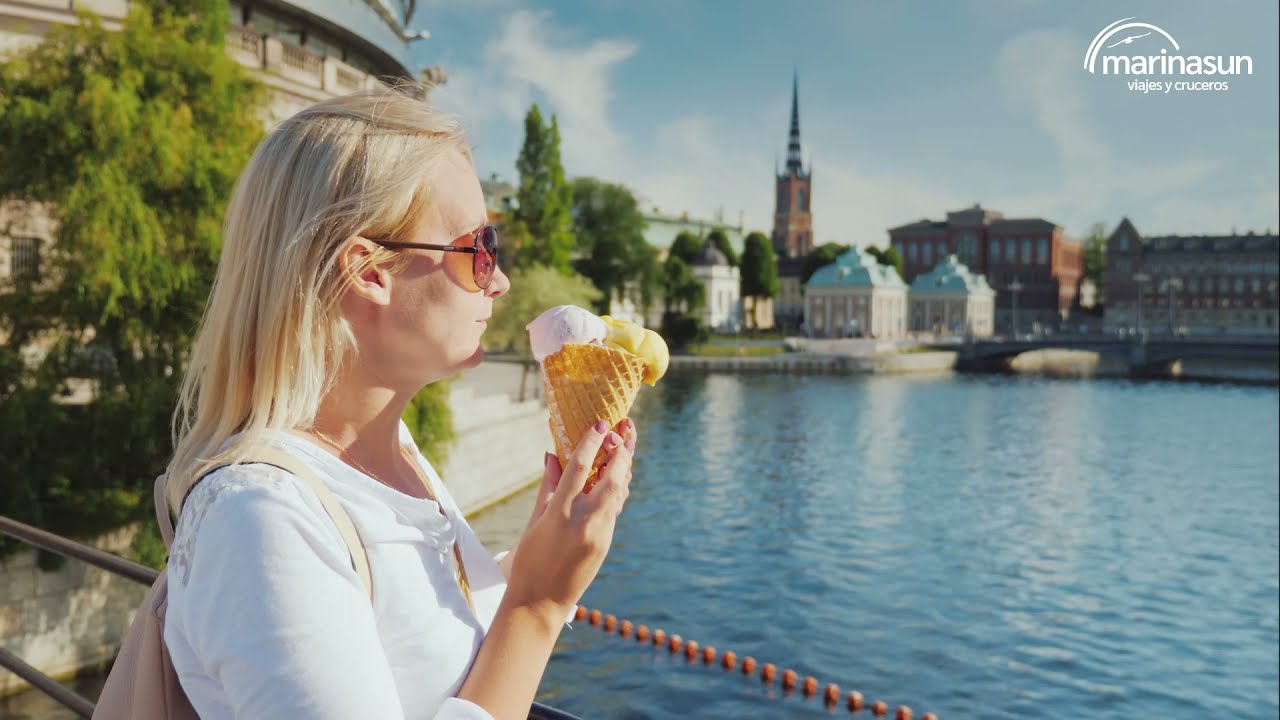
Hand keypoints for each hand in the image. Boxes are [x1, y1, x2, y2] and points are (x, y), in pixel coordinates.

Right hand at [503, 417, 636, 622]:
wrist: (540, 602)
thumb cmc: (529, 560)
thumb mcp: (534, 520)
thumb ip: (548, 486)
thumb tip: (552, 454)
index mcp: (560, 513)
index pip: (580, 468)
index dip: (592, 442)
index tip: (601, 424)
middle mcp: (584, 521)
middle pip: (612, 478)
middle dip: (622, 451)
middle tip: (624, 430)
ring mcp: (599, 533)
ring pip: (619, 492)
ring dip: (624, 468)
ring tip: (624, 446)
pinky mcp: (606, 543)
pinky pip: (615, 508)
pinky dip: (617, 489)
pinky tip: (615, 476)